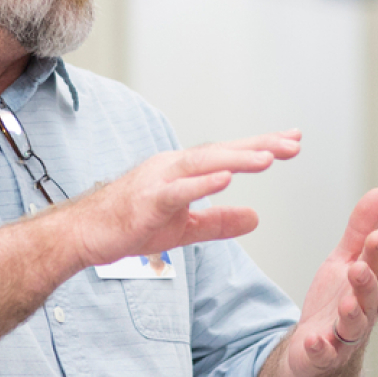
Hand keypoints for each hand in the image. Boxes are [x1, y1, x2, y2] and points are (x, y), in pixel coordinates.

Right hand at [67, 131, 300, 267]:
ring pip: (203, 164)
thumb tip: (255, 218)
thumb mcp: (185, 228)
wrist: (84, 235)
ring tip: (268, 158)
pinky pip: (178, 191)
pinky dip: (202, 184)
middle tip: (293, 143)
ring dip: (236, 159)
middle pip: (222, 151)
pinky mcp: (147, 201)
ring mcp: (158, 181)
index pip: (228, 154)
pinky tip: (225, 180)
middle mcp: (172, 167)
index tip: (292, 141)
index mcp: (182, 170)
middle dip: (259, 145)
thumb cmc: (129, 225)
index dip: (260, 145)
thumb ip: (220, 222)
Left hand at [248, 187, 377, 376]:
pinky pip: (324, 354)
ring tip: (347, 303)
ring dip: (351, 314)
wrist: (313, 354)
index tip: (377, 235)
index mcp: (366, 286)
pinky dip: (320, 349)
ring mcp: (343, 337)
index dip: (376, 253)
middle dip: (367, 281)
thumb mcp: (343, 263)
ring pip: (353, 326)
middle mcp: (361, 312)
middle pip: (369, 297)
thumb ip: (360, 231)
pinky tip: (314, 341)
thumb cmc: (333, 306)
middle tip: (360, 266)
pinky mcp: (323, 357)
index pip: (375, 266)